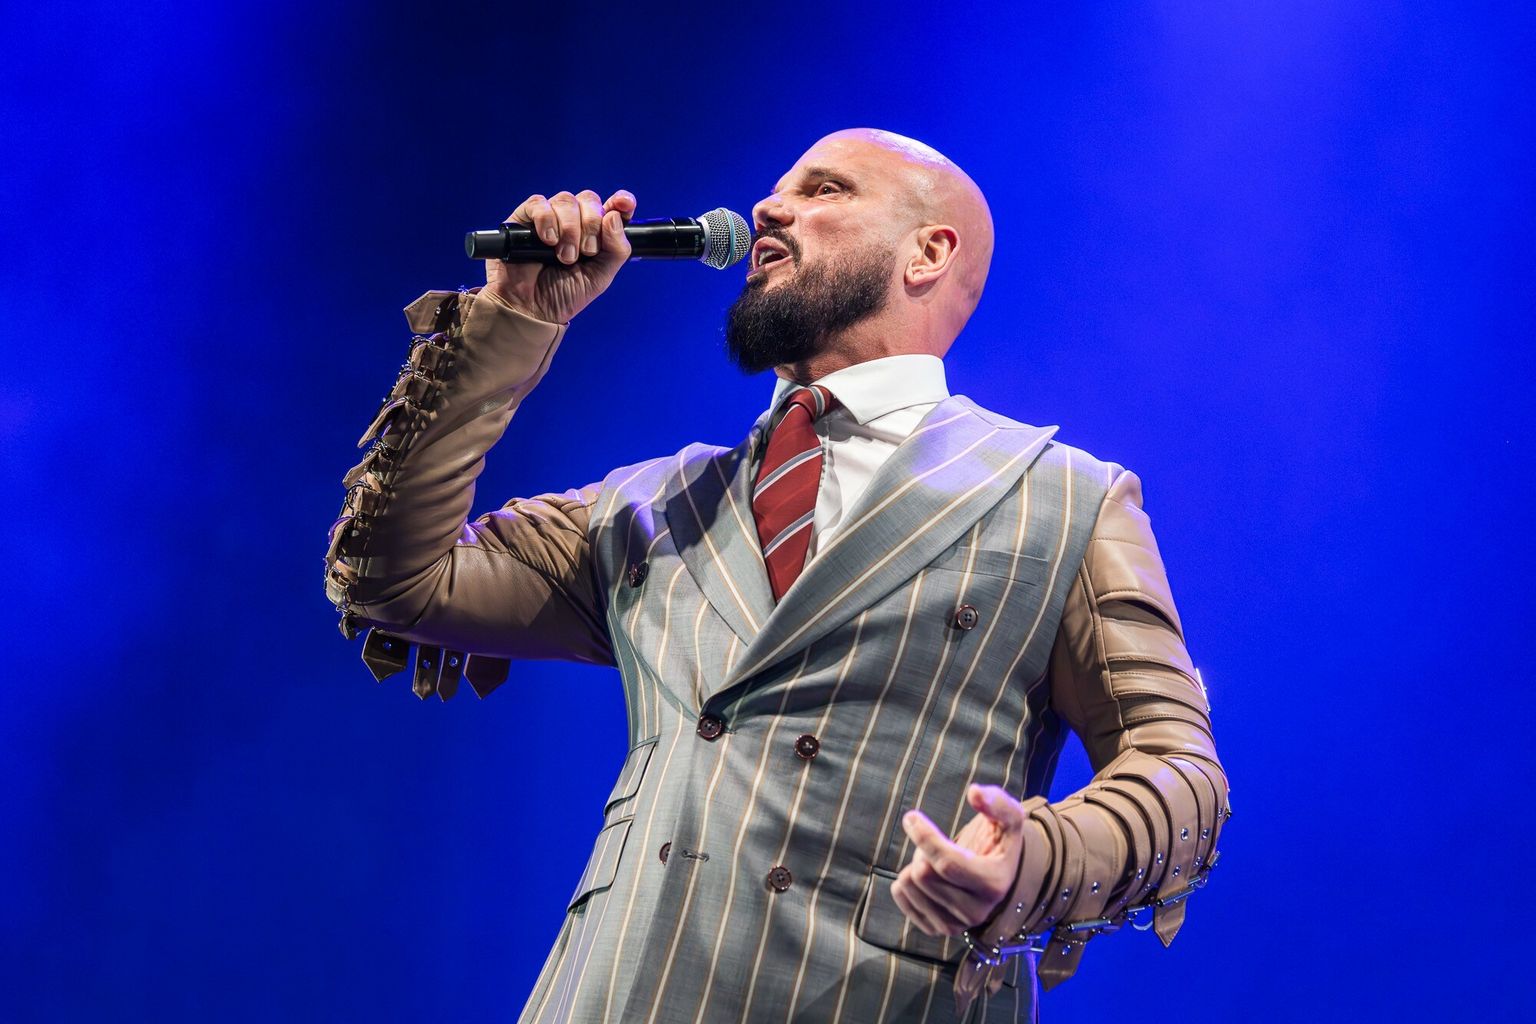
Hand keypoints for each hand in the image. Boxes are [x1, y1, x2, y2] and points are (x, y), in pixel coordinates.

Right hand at [484, 189, 636, 323]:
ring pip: (566, 200)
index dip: (621, 201)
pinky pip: (539, 203)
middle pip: (589, 199)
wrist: (531, 308)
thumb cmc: (565, 294)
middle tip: (585, 252)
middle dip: (591, 224)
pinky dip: (547, 220)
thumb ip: (616, 249)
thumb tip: (614, 216)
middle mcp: (574, 220)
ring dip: (569, 229)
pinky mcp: (525, 218)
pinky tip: (548, 241)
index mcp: (596, 233)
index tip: (624, 203)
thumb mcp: (601, 277)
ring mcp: (550, 217)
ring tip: (564, 257)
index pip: (614, 206)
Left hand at [891, 784, 1026, 936]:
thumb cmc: (999, 841)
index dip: (924, 836)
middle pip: (923, 874)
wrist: (997, 874)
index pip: (946, 863)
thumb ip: (996, 801)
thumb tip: (974, 793)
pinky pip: (902, 899)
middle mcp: (976, 911)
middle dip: (922, 849)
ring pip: (910, 886)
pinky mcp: (936, 929)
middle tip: (935, 843)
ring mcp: (955, 925)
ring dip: (915, 863)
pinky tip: (924, 875)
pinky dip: (905, 881)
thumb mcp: (1008, 817)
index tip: (911, 817)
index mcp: (993, 884)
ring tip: (934, 860)